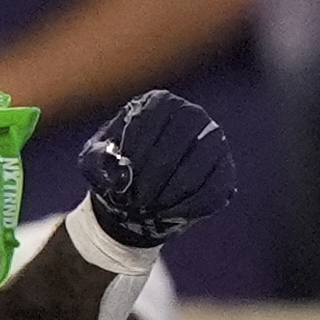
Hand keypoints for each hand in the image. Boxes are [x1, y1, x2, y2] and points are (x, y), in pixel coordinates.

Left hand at [79, 90, 235, 247]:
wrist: (137, 199)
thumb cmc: (116, 174)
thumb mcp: (95, 164)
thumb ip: (98, 160)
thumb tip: (119, 170)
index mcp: (158, 103)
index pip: (152, 117)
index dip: (137, 150)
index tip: (123, 179)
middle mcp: (191, 115)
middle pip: (182, 134)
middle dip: (158, 171)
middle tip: (138, 200)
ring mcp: (213, 143)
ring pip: (203, 160)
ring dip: (174, 190)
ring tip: (151, 209)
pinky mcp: (224, 172)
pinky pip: (215, 188)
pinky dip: (191, 206)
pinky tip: (169, 216)